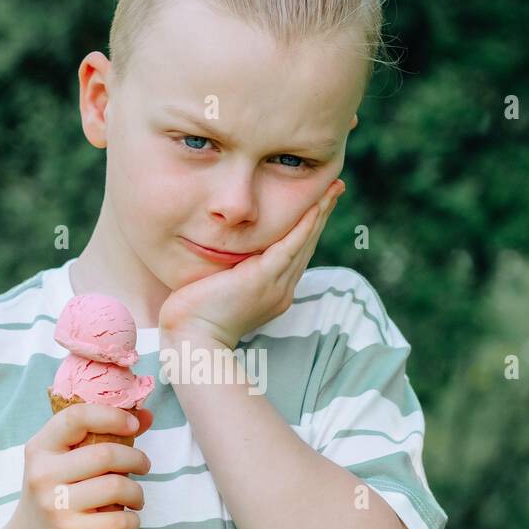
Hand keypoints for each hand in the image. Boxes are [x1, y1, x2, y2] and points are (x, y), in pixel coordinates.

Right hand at [4, 401, 154, 528]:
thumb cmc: (54, 500)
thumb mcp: (64, 465)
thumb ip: (101, 437)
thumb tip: (146, 415)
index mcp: (40, 449)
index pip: (77, 417)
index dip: (112, 416)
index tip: (133, 425)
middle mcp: (42, 474)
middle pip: (105, 454)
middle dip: (136, 459)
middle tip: (143, 466)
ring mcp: (54, 505)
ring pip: (117, 486)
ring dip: (137, 493)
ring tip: (135, 498)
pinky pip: (120, 520)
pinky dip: (133, 520)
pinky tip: (127, 520)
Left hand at [158, 177, 346, 348]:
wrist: (193, 340)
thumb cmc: (195, 319)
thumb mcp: (219, 290)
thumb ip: (229, 273)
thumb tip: (224, 259)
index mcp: (273, 292)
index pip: (295, 253)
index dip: (308, 227)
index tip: (318, 205)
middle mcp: (281, 289)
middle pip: (306, 243)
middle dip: (321, 214)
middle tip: (335, 188)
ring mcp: (275, 285)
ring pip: (304, 241)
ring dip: (320, 212)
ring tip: (333, 188)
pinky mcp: (263, 278)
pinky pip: (291, 245)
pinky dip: (305, 224)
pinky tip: (316, 206)